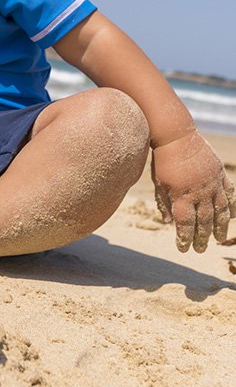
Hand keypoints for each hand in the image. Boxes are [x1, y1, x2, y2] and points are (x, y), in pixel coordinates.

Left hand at [151, 131, 235, 252]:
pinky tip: (232, 216)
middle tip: (200, 250)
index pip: (185, 224)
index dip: (185, 238)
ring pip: (221, 212)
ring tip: (219, 239)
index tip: (183, 249)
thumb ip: (164, 203)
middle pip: (203, 221)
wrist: (176, 135)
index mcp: (181, 196)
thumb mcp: (159, 183)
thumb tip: (167, 223)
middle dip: (202, 238)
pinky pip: (230, 194)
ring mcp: (212, 184)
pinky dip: (232, 207)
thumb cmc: (162, 159)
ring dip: (220, 227)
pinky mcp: (220, 174)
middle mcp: (199, 193)